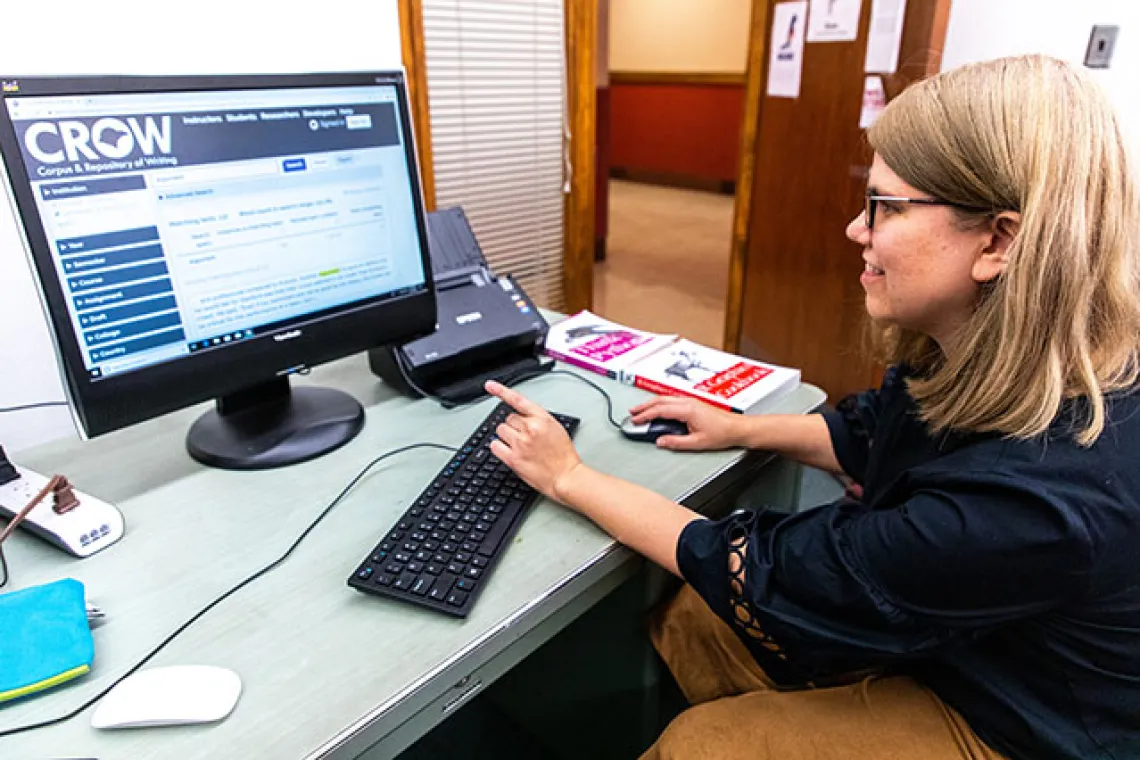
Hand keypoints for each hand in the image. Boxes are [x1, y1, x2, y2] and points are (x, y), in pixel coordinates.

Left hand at [484, 381, 583, 502]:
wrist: (566, 476)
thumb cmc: (563, 455)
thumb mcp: (556, 428)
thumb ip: (538, 419)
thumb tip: (521, 415)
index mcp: (542, 418)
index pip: (517, 400)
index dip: (501, 391)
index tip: (490, 385)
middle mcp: (530, 428)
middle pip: (508, 418)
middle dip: (514, 426)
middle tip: (524, 437)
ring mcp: (520, 443)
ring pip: (500, 430)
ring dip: (507, 436)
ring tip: (519, 445)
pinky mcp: (513, 458)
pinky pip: (495, 446)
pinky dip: (499, 447)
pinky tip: (509, 451)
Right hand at [628, 395, 746, 450]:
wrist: (736, 428)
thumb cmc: (722, 433)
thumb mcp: (697, 443)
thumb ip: (676, 442)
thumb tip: (660, 441)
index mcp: (687, 410)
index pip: (660, 410)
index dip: (645, 415)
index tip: (635, 420)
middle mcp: (687, 402)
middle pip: (659, 401)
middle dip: (644, 407)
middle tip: (632, 413)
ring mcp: (690, 401)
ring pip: (665, 399)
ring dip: (651, 404)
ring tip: (640, 410)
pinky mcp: (693, 403)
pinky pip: (671, 400)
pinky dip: (660, 404)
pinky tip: (657, 409)